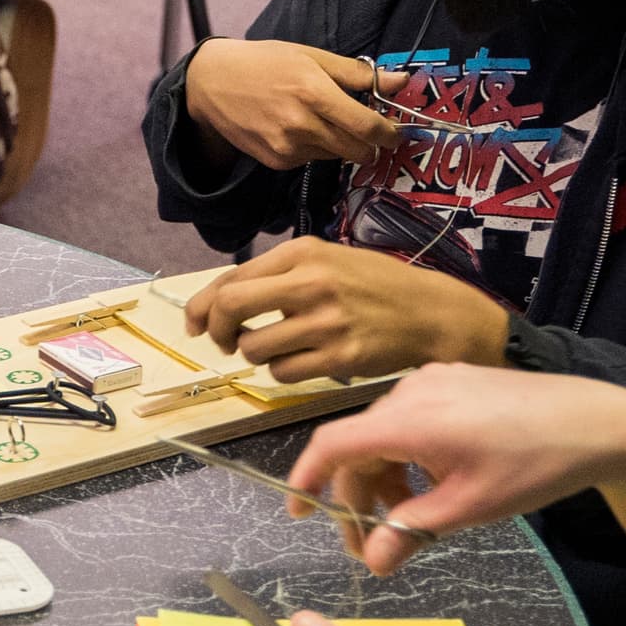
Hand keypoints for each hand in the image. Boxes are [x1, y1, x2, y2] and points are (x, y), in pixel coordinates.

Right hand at [182, 39, 394, 168]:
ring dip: (339, 143)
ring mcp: (287, 147)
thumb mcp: (312, 56)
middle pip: (358, 150)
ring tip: (318, 118)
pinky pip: (311, 160)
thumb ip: (359, 73)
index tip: (396, 132)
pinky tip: (295, 127)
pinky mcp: (276, 162)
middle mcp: (301, 124)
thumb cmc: (265, 62)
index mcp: (314, 93)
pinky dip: (313, 147)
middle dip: (369, 143)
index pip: (368, 127)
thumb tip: (402, 81)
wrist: (212, 83)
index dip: (390, 133)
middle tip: (365, 127)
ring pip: (336, 156)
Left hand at [187, 237, 507, 383]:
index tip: (195, 323)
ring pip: (255, 347)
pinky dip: (282, 371)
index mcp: (303, 253)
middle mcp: (312, 283)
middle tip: (224, 341)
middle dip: (215, 329)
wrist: (430, 312)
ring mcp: (327, 322)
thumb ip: (277, 274)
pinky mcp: (341, 357)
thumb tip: (219, 299)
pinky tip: (300, 360)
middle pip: (231, 307)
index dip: (202, 305)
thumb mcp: (326, 260)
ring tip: (277, 348)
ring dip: (254, 353)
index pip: (231, 279)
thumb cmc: (374, 286)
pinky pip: (284, 373)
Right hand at [286, 362, 625, 575]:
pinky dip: (407, 457)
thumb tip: (371, 563)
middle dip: (357, 497)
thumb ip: (412, 532)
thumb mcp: (469, 508)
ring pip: (385, 435)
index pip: (331, 445)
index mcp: (407, 420)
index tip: (299, 513)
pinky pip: (410, 421)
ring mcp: (432, 382)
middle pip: (360, 446)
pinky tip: (434, 483)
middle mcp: (409, 392)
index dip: (306, 479)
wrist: (596, 421)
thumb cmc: (534, 464)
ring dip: (385, 479)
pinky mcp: (452, 381)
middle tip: (373, 545)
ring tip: (411, 519)